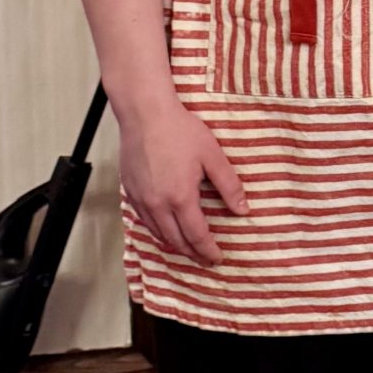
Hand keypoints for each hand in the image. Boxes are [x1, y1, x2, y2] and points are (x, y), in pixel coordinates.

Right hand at [117, 96, 245, 265]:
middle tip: (205, 259)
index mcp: (180, 198)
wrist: (145, 113)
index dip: (208, 250)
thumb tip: (243, 210)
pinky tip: (166, 228)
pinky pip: (144, 221)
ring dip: (174, 245)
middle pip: (175, 241)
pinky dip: (157, 230)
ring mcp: (140, 199)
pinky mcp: (130, 191)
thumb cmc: (180, 130)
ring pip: (157, 234)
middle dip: (192, 253)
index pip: (197, 236)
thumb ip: (229, 185)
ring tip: (188, 249)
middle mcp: (157, 204)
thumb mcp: (213, 156)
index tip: (217, 259)